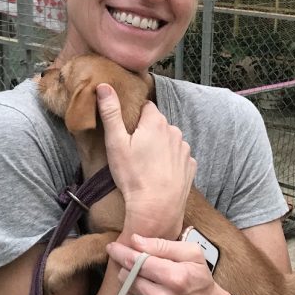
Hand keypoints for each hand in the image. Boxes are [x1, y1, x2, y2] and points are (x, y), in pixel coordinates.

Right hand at [97, 84, 194, 238]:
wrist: (156, 209)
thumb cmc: (133, 176)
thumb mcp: (115, 143)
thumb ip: (110, 112)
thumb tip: (104, 86)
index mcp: (156, 122)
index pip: (145, 107)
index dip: (134, 118)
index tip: (126, 132)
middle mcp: (174, 131)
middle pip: (157, 124)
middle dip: (147, 132)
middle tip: (133, 151)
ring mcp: (184, 149)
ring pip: (169, 141)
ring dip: (160, 147)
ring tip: (146, 165)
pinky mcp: (190, 166)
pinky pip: (178, 157)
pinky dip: (170, 162)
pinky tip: (159, 174)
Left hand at [106, 235, 239, 294]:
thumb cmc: (202, 284)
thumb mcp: (193, 256)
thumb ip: (163, 245)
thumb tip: (135, 240)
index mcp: (176, 278)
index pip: (137, 261)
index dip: (122, 252)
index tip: (113, 247)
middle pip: (128, 279)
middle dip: (131, 271)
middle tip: (143, 270)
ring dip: (136, 290)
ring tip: (154, 289)